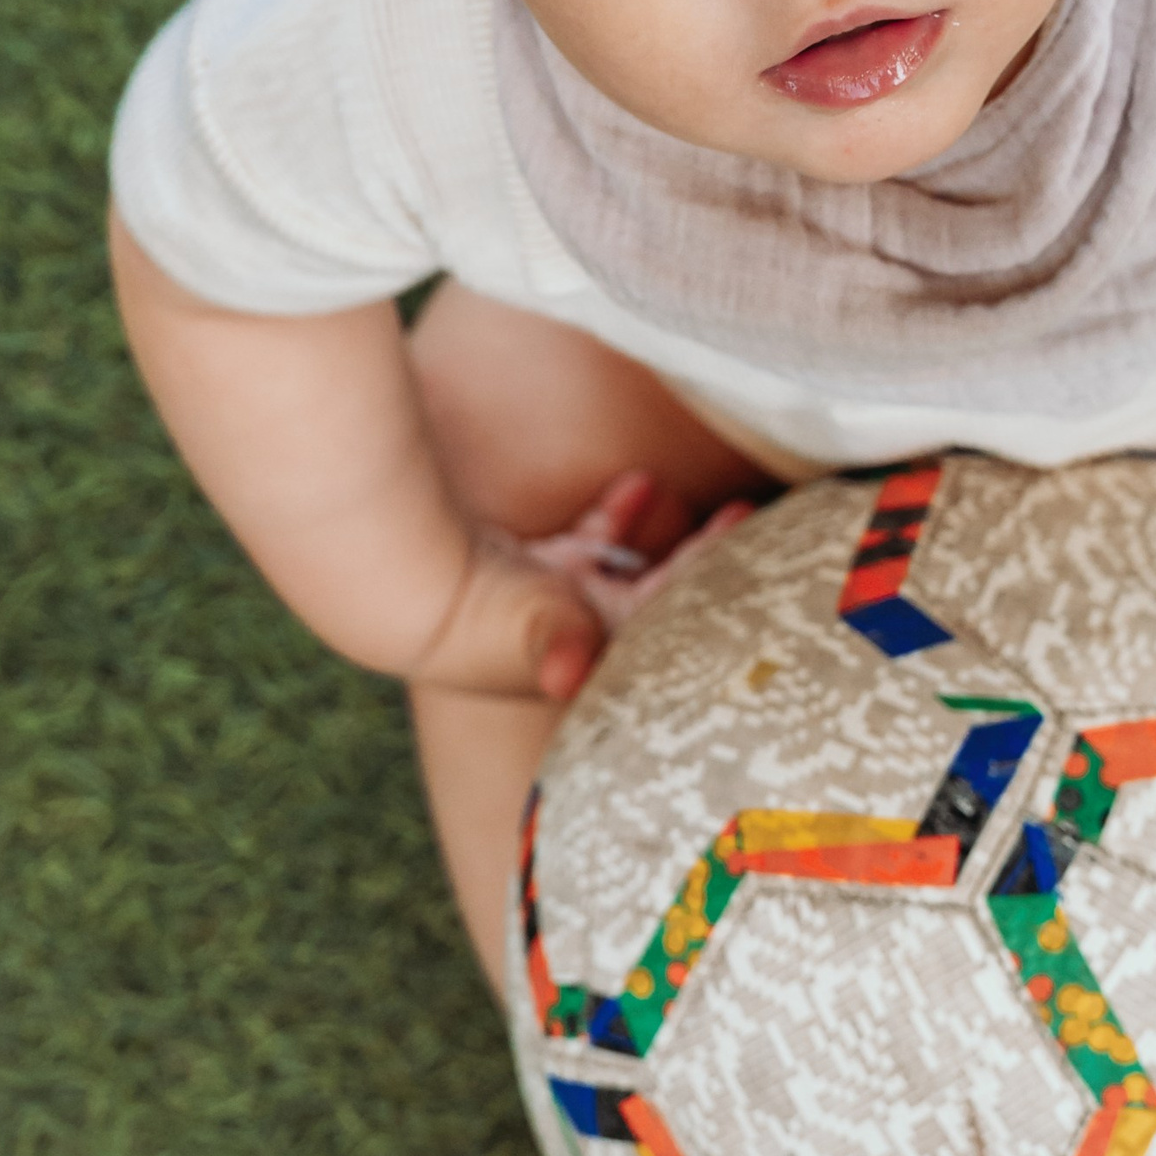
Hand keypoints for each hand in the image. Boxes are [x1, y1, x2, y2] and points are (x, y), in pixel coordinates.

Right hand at [403, 471, 751, 702]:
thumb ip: (553, 638)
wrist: (392, 587)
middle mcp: (579, 641)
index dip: (718, 596)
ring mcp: (554, 605)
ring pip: (632, 573)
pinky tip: (639, 485)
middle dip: (707, 567)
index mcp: (594, 662)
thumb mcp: (525, 622)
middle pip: (665, 604)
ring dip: (667, 541)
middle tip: (751, 521)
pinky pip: (589, 544)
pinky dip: (616, 518)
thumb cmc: (470, 610)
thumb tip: (564, 671)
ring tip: (709, 507)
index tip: (764, 560)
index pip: (675, 632)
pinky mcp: (529, 572)